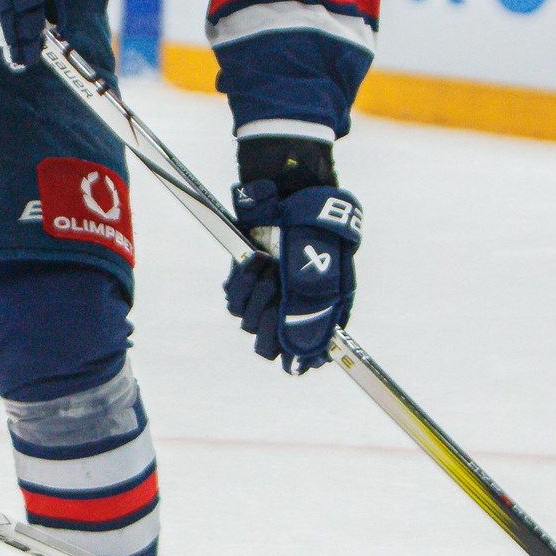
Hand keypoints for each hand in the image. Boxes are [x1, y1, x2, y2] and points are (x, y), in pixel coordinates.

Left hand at [224, 181, 360, 373]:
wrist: (290, 193)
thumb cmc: (314, 233)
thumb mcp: (320, 275)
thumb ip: (310, 317)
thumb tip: (303, 359)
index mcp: (322, 311)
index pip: (308, 356)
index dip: (298, 360)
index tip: (293, 361)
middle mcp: (293, 308)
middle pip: (269, 346)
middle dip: (269, 322)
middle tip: (276, 292)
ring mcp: (268, 294)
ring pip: (249, 322)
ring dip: (256, 295)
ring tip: (270, 265)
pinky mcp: (246, 279)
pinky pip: (233, 299)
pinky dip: (241, 280)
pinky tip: (256, 258)